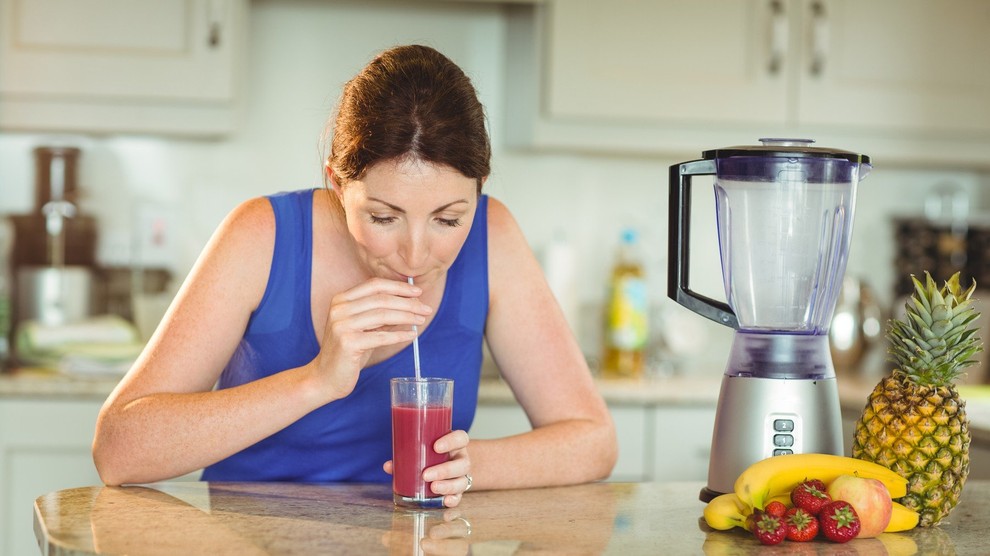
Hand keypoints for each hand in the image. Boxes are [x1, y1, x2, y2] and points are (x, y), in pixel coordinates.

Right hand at [313, 278, 430, 399]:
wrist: (325, 377)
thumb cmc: (348, 351)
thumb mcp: (363, 327)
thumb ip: (380, 313)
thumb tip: (410, 303)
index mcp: (341, 299)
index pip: (374, 285)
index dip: (398, 287)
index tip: (418, 292)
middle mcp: (339, 309)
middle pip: (381, 299)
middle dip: (408, 302)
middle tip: (426, 308)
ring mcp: (342, 325)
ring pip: (383, 315)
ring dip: (407, 316)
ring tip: (422, 320)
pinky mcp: (348, 343)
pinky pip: (381, 336)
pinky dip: (400, 334)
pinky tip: (412, 334)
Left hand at [384, 429, 471, 507]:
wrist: (448, 465)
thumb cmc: (432, 455)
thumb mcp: (423, 450)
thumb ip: (407, 456)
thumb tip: (388, 466)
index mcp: (455, 445)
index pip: (461, 438)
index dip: (452, 442)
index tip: (436, 447)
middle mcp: (461, 459)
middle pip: (462, 464)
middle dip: (444, 470)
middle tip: (426, 475)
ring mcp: (462, 476)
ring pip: (462, 481)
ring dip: (448, 486)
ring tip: (433, 488)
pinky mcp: (459, 490)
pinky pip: (460, 496)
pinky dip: (454, 499)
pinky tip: (445, 501)